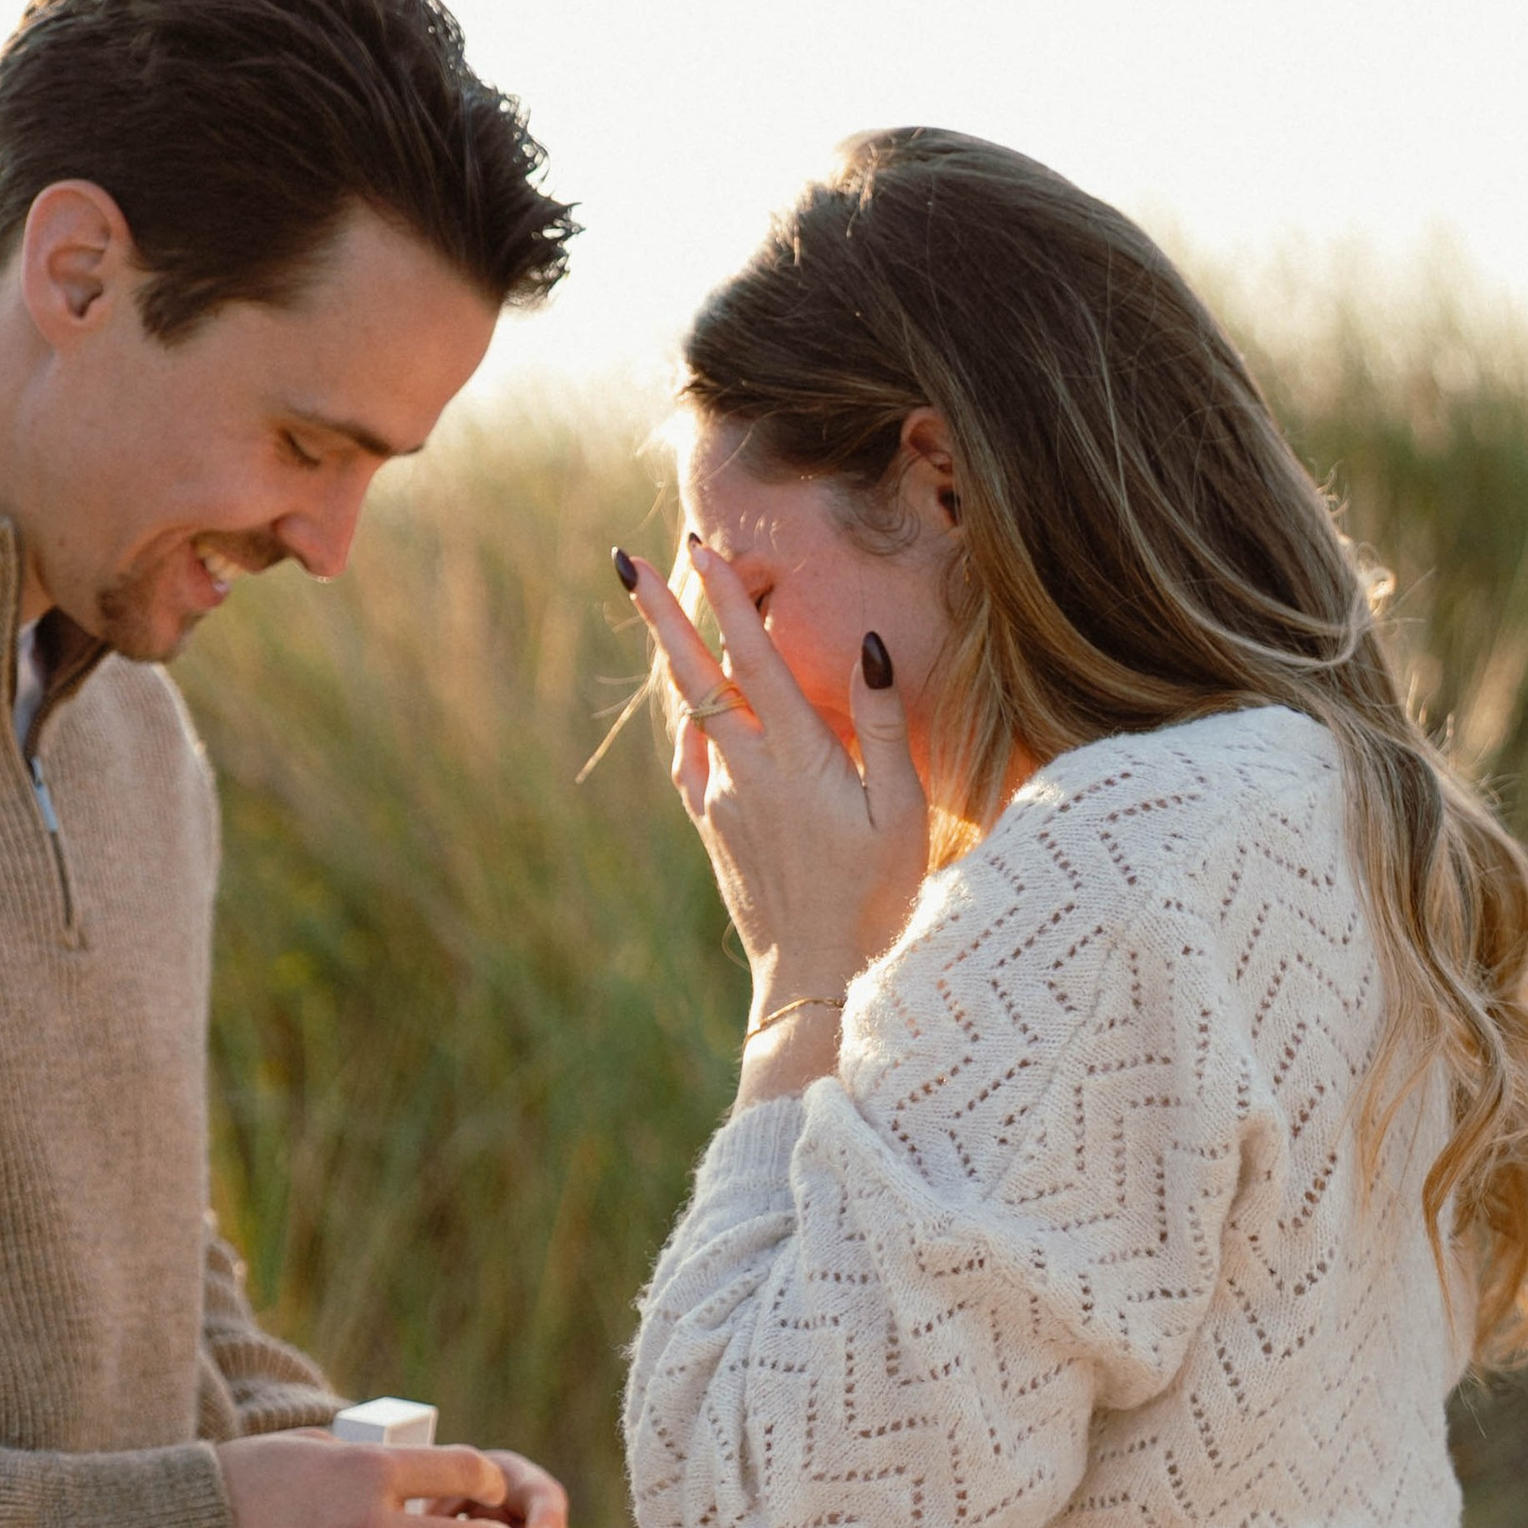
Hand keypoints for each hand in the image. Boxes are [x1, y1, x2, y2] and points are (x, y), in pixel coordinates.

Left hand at [618, 542, 930, 1018]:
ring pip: (692, 712)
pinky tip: (688, 708)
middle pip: (697, 675)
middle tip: (625, 561)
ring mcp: (723, 800)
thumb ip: (883, 723)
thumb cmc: (877, 896)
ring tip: (656, 610)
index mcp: (797, 756)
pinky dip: (687, 722)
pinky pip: (690, 760)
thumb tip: (870, 644)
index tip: (705, 548)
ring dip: (676, 658)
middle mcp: (747, 770)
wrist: (818, 979)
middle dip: (663, 613)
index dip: (729, 600)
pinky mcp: (715, 829)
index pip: (754, 658)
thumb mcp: (901, 811)